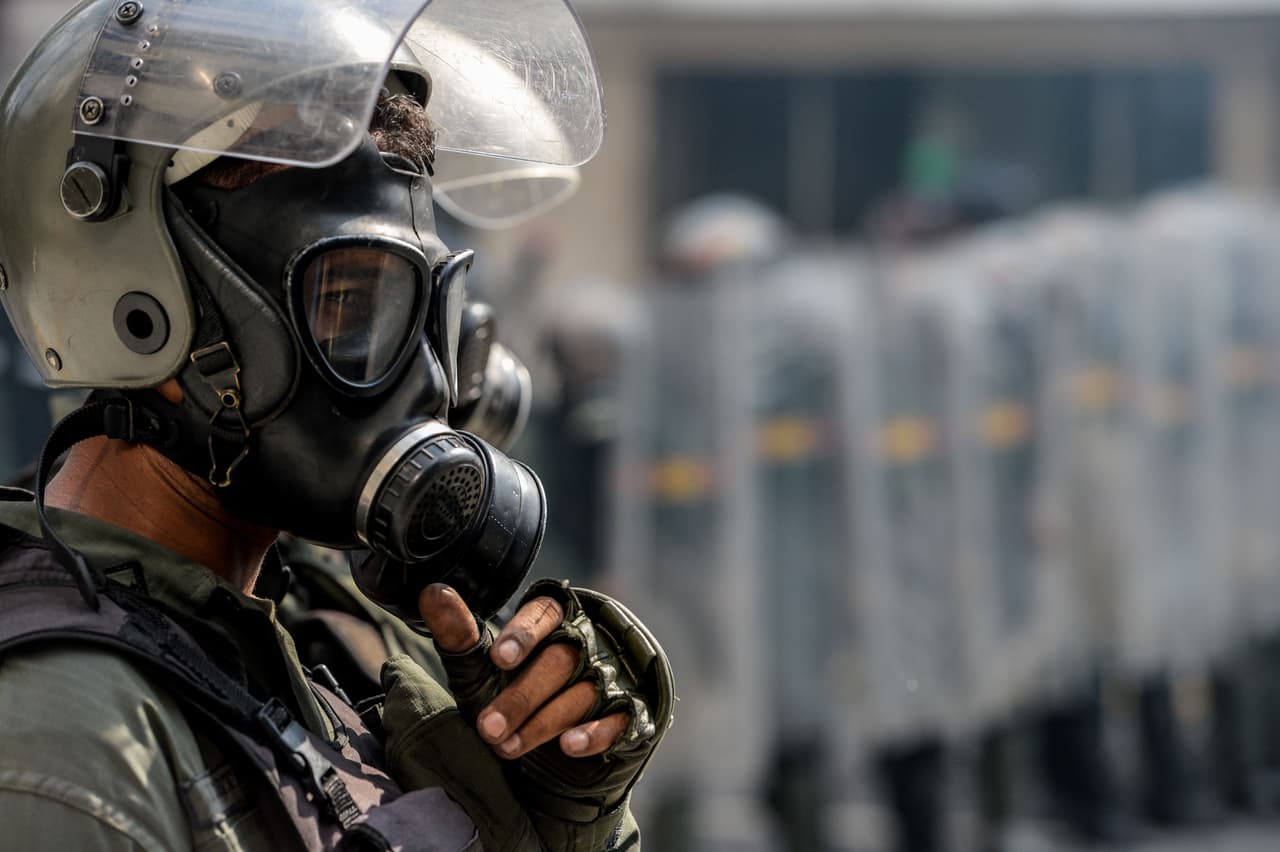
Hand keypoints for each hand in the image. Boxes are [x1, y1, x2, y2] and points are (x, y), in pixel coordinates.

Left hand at [418, 583, 629, 759]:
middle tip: (489, 728)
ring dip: (544, 721)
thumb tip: (432, 592)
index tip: (499, 659)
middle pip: (560, 660)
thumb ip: (460, 633)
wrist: (553, 757)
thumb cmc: (513, 696)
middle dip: (522, 696)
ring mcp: (612, 676)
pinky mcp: (631, 712)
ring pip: (583, 692)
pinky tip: (569, 745)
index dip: (523, 634)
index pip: (544, 613)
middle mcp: (587, 642)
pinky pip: (620, 718)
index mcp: (553, 620)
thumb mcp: (481, 670)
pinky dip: (595, 732)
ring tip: (509, 747)